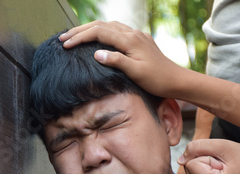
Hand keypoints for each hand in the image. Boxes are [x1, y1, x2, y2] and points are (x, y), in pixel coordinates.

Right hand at [59, 21, 185, 97]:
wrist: (176, 80)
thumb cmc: (157, 80)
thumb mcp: (136, 72)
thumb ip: (116, 61)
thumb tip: (96, 53)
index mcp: (130, 40)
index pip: (99, 33)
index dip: (80, 37)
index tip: (65, 45)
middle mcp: (132, 33)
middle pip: (101, 25)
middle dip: (80, 30)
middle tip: (63, 38)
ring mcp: (136, 35)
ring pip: (108, 25)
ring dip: (89, 29)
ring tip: (73, 36)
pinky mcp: (138, 40)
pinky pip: (115, 30)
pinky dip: (100, 31)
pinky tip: (95, 37)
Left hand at [177, 139, 239, 173]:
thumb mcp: (222, 145)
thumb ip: (197, 147)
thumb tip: (179, 159)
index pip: (190, 164)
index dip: (205, 157)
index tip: (222, 162)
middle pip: (188, 170)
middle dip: (203, 162)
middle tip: (223, 165)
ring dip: (204, 168)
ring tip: (223, 170)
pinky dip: (204, 173)